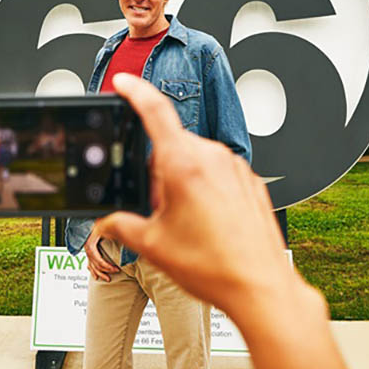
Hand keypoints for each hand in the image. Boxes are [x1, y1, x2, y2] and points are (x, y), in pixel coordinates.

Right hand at [83, 226, 119, 282]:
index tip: (116, 269)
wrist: (87, 225)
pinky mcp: (88, 254)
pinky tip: (96, 277)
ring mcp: (87, 254)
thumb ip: (107, 233)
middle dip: (107, 270)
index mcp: (90, 247)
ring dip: (101, 274)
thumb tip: (116, 237)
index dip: (108, 267)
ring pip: (93, 268)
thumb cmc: (94, 226)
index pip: (100, 262)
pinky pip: (89, 265)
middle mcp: (88, 252)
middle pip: (97, 266)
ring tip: (108, 279)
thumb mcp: (100, 229)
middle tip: (116, 271)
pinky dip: (93, 272)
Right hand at [96, 74, 349, 368]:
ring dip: (182, 181)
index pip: (154, 110)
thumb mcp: (153, 247)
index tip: (123, 82)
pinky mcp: (250, 182)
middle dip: (158, 171)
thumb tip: (107, 222)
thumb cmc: (216, 266)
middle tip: (158, 208)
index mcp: (184, 163)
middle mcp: (213, 157)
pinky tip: (207, 225)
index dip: (135, 91)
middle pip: (172, 146)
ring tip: (186, 224)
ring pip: (196, 160)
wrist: (261, 287)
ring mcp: (235, 168)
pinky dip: (205, 190)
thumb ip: (122, 227)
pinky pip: (219, 174)